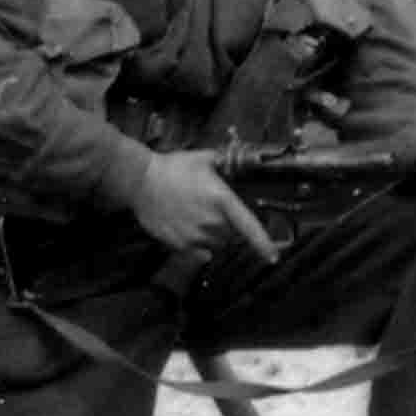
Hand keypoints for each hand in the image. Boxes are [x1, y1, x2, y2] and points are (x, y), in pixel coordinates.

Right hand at [132, 150, 273, 260]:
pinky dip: (201, 246)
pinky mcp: (179, 245)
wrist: (140, 180)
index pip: (249, 226)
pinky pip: (200, 253)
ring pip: (217, 244)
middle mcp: (211, 222)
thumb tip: (243, 162)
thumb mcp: (205, 159)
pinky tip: (190, 229)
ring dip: (214, 235)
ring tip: (197, 216)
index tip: (274, 256)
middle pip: (233, 234)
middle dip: (229, 226)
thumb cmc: (173, 167)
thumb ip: (227, 164)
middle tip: (213, 210)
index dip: (264, 244)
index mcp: (221, 200)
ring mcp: (195, 235)